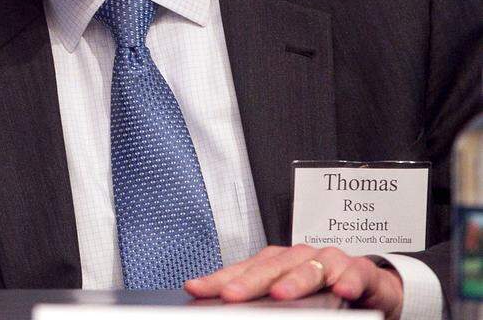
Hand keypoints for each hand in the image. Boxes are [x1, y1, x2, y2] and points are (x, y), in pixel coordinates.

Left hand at [184, 245, 402, 319]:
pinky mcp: (360, 269)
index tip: (194, 289)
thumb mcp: (289, 298)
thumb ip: (262, 304)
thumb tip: (227, 309)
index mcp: (276, 263)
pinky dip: (347, 281)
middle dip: (249, 282)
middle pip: (271, 267)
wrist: (372, 288)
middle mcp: (299, 257)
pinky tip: (341, 291)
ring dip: (295, 281)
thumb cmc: (323, 292)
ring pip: (309, 268)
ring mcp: (329, 260)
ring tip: (280, 295)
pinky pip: (354, 273)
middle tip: (231, 296)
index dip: (218, 280)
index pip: (242, 270)